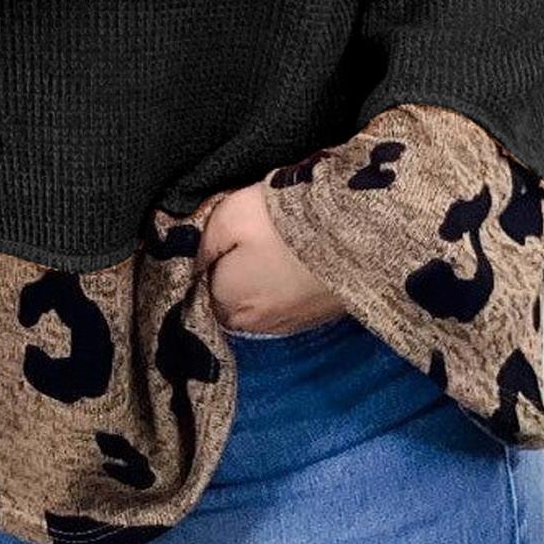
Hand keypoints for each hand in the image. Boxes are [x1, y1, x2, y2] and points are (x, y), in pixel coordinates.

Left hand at [194, 181, 349, 335]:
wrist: (348, 231)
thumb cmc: (277, 222)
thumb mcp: (226, 218)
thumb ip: (203, 246)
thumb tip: (195, 265)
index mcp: (226, 301)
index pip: (203, 289)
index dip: (212, 264)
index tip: (225, 243)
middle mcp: (253, 324)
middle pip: (230, 304)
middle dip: (234, 281)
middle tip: (249, 247)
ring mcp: (288, 326)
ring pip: (260, 309)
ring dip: (262, 289)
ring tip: (275, 256)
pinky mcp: (317, 321)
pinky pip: (289, 309)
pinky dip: (287, 293)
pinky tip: (295, 269)